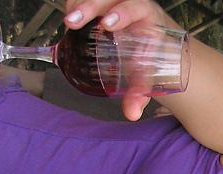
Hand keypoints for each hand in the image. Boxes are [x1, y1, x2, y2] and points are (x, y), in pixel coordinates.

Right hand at [63, 0, 176, 120]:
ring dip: (80, 4)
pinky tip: (69, 16)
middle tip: (73, 22)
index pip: (136, 7)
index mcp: (149, 17)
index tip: (107, 24)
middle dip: (90, 6)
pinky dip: (75, 4)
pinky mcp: (102, 2)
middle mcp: (132, 3)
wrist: (153, 42)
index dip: (122, 13)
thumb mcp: (147, 73)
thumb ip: (139, 93)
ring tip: (69, 22)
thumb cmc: (151, 57)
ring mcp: (114, 1)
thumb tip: (131, 113)